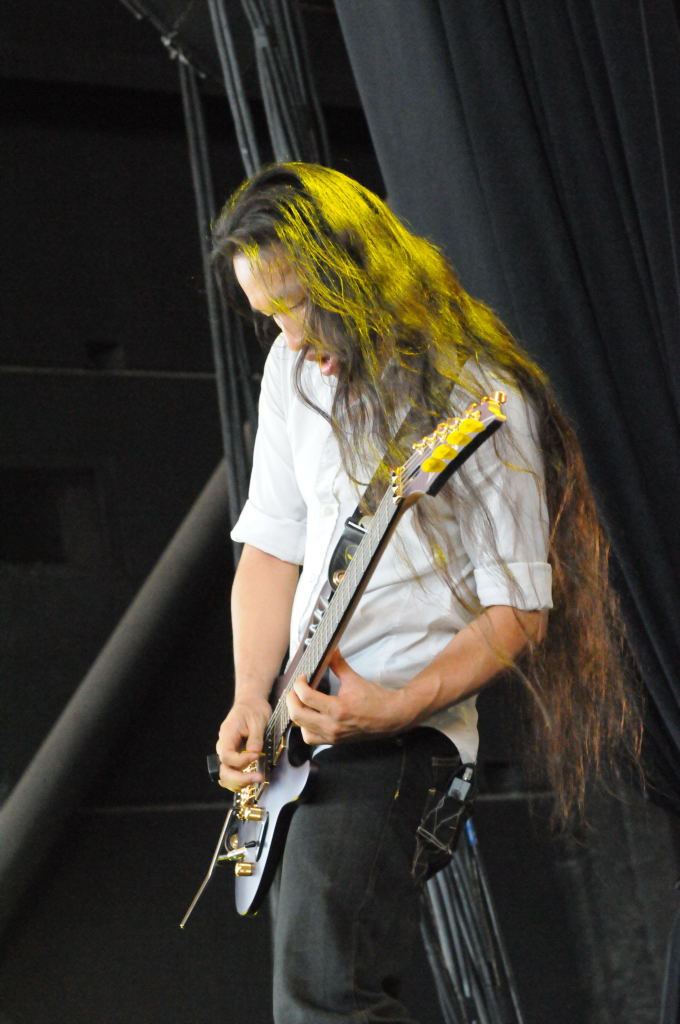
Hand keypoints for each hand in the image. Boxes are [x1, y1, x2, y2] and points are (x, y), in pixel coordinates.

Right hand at [216, 696, 270, 791]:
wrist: (250, 703)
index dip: (241, 761)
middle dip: (239, 778)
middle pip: (223, 770)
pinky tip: (252, 777)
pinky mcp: (232, 756)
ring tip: (257, 778)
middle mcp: (223, 746)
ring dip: (240, 782)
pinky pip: (231, 772)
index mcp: (227, 735)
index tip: (257, 756)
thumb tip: (254, 753)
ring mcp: (227, 752)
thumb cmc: (254, 709)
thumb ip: (255, 738)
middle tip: (258, 777)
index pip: (227, 756)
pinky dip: (240, 779)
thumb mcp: (258, 720)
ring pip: (226, 775)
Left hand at [285, 651, 408, 744]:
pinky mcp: (335, 741)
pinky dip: (306, 728)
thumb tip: (331, 649)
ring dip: (297, 715)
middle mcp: (333, 725)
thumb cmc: (376, 699)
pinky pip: (312, 738)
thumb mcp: (354, 679)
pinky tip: (310, 717)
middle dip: (291, 699)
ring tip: (301, 703)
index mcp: (338, 709)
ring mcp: (333, 736)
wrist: (392, 717)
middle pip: (297, 715)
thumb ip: (338, 664)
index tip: (302, 677)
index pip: (306, 697)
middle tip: (295, 689)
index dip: (299, 684)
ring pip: (301, 730)